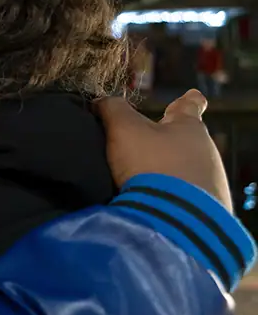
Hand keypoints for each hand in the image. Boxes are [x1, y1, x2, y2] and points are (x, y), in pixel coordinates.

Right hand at [95, 90, 231, 210]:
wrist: (177, 220)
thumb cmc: (152, 164)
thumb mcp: (124, 129)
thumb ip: (113, 109)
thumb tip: (102, 101)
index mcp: (189, 128)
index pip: (189, 106)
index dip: (188, 100)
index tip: (194, 95)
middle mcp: (206, 153)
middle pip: (186, 142)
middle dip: (168, 143)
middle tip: (148, 147)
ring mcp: (211, 183)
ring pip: (187, 171)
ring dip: (169, 173)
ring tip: (145, 182)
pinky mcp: (208, 211)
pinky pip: (187, 198)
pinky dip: (172, 197)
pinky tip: (155, 203)